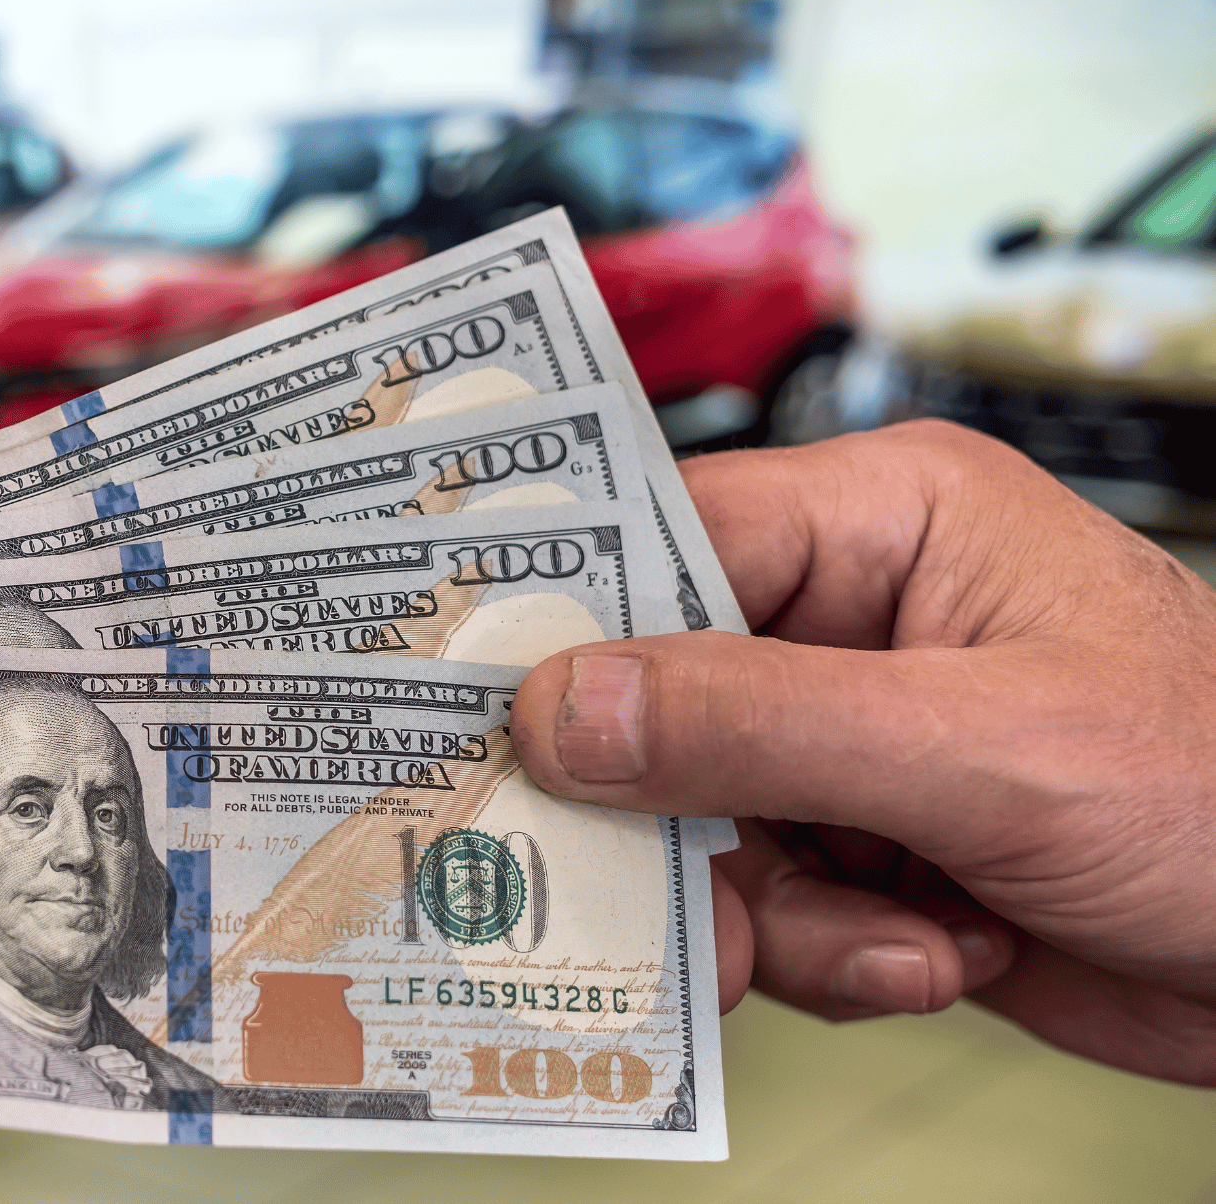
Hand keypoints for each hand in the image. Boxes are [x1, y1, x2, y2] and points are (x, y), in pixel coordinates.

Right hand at [511, 420, 1215, 1082]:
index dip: (569, 621)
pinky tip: (930, 956)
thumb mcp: (989, 748)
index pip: (666, 537)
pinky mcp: (874, 849)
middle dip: (679, 817)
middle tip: (686, 895)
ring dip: (773, 909)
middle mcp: (857, 618)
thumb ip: (764, 724)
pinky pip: (765, 901)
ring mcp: (860, 741)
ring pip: (700, 823)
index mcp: (889, 521)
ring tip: (882, 939)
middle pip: (660, 701)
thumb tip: (569, 707)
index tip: (486, 706)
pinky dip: (829, 953)